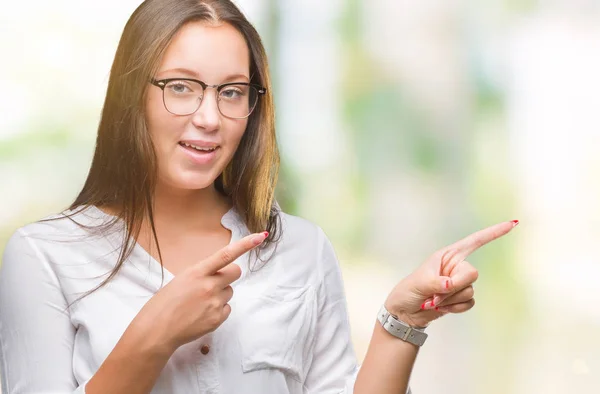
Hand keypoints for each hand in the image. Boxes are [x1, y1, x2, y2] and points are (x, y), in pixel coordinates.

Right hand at [134, 231, 268, 352]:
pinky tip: (202, 314)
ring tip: (200, 303)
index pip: (226, 254)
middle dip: (229, 275)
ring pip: (230, 291)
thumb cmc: (164, 303)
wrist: (157, 330)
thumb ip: (202, 274)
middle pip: (236, 272)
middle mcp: (209, 286)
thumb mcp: (181, 279)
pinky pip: (227, 308)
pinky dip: (218, 310)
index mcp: (197, 272)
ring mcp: (215, 303)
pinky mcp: (218, 318)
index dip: (245, 245)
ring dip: (220, 294)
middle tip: (214, 282)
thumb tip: (217, 273)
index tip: (260, 237)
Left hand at [384, 220, 518, 327]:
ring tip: (433, 300)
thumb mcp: (419, 283)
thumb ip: (436, 282)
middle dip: (455, 286)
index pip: (474, 241)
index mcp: (447, 255)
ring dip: (451, 299)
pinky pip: (469, 303)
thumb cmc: (408, 291)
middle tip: (436, 293)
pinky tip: (441, 307)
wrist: (405, 312)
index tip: (512, 224)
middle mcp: (456, 267)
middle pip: (472, 273)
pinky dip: (455, 308)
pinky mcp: (460, 298)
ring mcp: (458, 283)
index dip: (493, 233)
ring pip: (470, 290)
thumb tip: (450, 285)